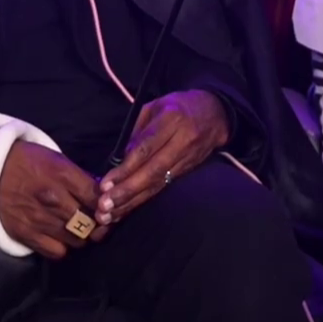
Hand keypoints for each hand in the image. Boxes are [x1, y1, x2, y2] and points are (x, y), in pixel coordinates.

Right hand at [0, 132, 100, 260]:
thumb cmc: (22, 160)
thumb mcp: (54, 158)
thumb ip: (77, 178)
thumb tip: (99, 195)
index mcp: (62, 174)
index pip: (98, 197)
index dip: (106, 205)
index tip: (105, 206)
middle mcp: (54, 198)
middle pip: (92, 222)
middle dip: (97, 224)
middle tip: (94, 221)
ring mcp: (40, 218)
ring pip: (78, 240)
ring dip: (80, 237)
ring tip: (76, 229)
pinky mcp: (26, 234)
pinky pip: (57, 252)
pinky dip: (62, 247)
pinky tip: (59, 237)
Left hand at [96, 89, 229, 225]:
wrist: (216, 114)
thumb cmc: (178, 106)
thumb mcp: (155, 106)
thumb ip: (137, 130)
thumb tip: (119, 158)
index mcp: (172, 120)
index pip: (145, 149)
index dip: (125, 168)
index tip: (106, 184)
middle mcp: (182, 142)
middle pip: (152, 171)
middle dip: (127, 191)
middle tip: (105, 206)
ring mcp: (187, 159)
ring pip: (158, 183)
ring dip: (133, 202)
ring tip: (111, 215)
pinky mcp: (188, 171)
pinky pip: (164, 187)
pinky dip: (144, 200)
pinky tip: (128, 210)